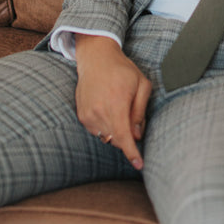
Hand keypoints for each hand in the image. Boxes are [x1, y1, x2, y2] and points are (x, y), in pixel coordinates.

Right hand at [74, 35, 150, 169]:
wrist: (96, 58)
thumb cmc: (123, 70)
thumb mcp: (141, 85)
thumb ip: (140, 111)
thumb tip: (137, 135)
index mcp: (116, 104)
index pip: (123, 137)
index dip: (132, 153)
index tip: (139, 165)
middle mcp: (99, 112)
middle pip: (117, 139)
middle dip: (128, 135)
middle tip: (133, 115)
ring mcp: (88, 115)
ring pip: (107, 137)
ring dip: (116, 131)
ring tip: (119, 107)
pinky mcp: (82, 115)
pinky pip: (97, 130)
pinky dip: (106, 126)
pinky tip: (108, 108)